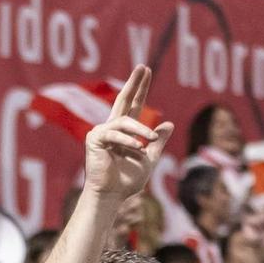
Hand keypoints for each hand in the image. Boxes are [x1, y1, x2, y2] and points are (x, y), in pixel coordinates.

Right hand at [82, 66, 172, 201]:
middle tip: (143, 67)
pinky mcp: (95, 139)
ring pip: (125, 121)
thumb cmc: (127, 180)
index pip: (134, 105)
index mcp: (123, 131)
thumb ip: (157, 142)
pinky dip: (128, 141)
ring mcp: (101, 132)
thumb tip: (169, 124)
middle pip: (124, 99)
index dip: (140, 88)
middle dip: (134, 83)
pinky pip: (115, 134)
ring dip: (141, 130)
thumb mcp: (150, 159)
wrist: (112, 196)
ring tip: (149, 141)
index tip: (146, 70)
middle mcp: (111, 127)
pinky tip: (138, 148)